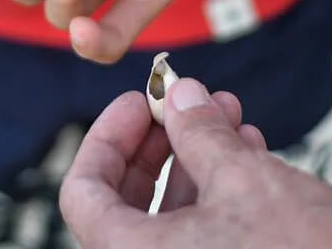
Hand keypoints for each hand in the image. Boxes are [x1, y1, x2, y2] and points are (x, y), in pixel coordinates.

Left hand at [60, 78, 331, 248]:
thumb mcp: (245, 180)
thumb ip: (199, 134)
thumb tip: (180, 97)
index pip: (82, 194)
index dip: (107, 138)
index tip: (142, 101)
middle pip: (125, 203)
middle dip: (159, 143)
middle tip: (185, 103)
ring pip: (170, 218)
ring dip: (195, 159)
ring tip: (228, 115)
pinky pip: (204, 236)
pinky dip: (218, 191)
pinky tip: (249, 150)